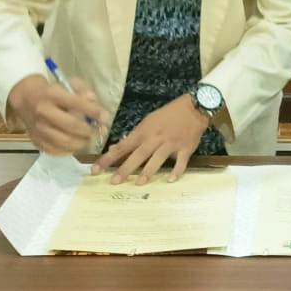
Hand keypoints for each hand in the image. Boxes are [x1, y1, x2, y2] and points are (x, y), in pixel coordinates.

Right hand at [6, 73, 104, 155]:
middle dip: (89, 130)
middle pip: (71, 125)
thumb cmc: (53, 92)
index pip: (77, 103)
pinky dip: (68, 151)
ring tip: (87, 140)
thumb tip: (95, 105)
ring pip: (64, 141)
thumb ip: (84, 92)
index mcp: (53, 94)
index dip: (94, 112)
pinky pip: (55, 151)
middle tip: (96, 132)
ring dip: (81, 143)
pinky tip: (74, 145)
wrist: (26, 99)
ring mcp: (38, 128)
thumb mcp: (68, 85)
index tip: (105, 118)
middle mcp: (44, 111)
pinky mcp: (36, 140)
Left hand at [93, 94, 209, 184]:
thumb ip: (134, 136)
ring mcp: (171, 143)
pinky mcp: (186, 148)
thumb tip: (116, 147)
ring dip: (149, 170)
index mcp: (144, 131)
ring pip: (158, 158)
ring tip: (139, 183)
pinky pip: (181, 161)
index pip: (123, 146)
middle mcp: (156, 138)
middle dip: (126, 168)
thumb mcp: (148, 121)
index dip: (109, 158)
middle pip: (139, 154)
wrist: (194, 107)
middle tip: (114, 181)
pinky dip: (176, 171)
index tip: (96, 169)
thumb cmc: (169, 114)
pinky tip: (170, 180)